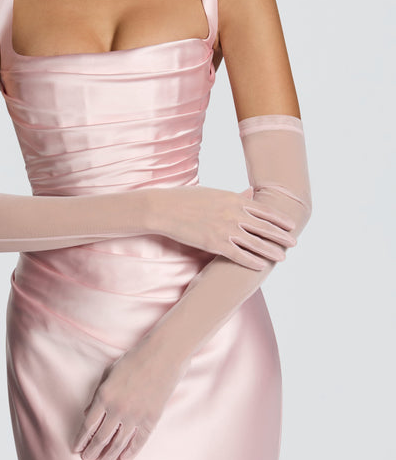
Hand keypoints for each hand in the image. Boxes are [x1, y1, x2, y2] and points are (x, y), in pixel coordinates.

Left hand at [72, 341, 186, 459]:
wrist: (162, 354)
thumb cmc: (134, 359)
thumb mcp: (109, 372)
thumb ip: (97, 393)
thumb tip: (88, 413)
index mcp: (104, 396)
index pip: (88, 425)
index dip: (81, 439)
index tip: (77, 449)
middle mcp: (117, 409)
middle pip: (101, 438)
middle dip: (92, 451)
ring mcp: (135, 416)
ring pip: (118, 444)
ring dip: (108, 456)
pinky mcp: (151, 419)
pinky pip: (138, 441)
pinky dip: (130, 453)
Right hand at [149, 185, 296, 269]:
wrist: (165, 208)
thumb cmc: (188, 199)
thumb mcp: (215, 193)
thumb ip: (235, 196)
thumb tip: (251, 193)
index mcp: (234, 199)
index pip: (264, 210)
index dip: (279, 220)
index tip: (291, 225)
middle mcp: (233, 213)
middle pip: (264, 227)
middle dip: (281, 236)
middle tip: (294, 243)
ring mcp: (224, 229)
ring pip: (254, 243)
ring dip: (270, 251)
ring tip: (282, 257)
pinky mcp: (214, 243)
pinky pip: (238, 255)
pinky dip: (251, 261)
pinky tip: (261, 266)